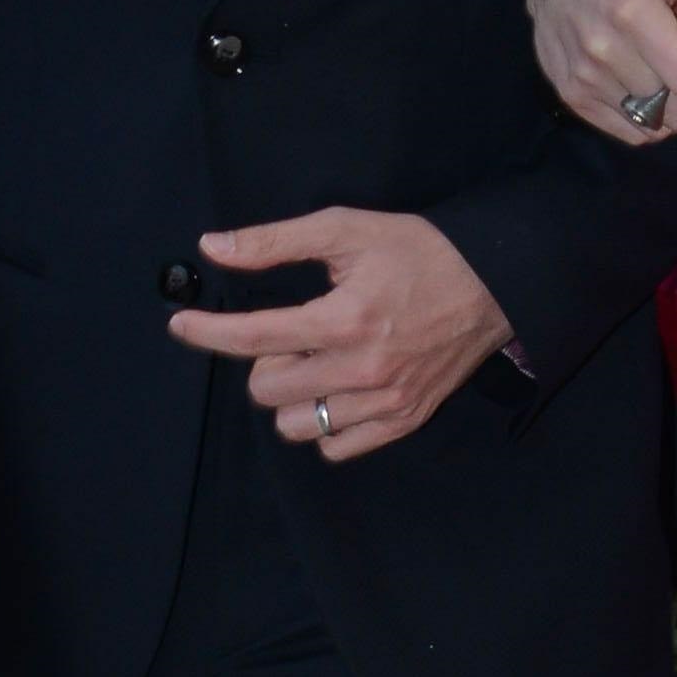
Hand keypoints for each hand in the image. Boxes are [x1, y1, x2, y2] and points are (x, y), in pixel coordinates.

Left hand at [169, 209, 513, 460]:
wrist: (494, 285)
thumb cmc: (418, 252)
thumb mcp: (346, 230)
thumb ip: (275, 241)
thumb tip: (213, 249)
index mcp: (345, 318)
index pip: (254, 337)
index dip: (207, 331)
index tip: (182, 324)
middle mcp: (363, 368)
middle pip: (267, 390)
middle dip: (264, 360)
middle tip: (291, 334)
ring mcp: (385, 401)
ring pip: (297, 425)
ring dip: (292, 396)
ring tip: (315, 364)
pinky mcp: (404, 419)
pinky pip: (335, 446)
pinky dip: (324, 423)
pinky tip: (336, 390)